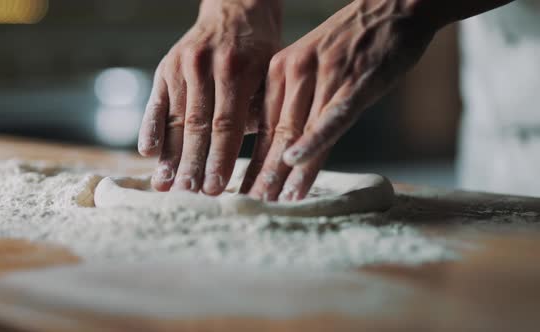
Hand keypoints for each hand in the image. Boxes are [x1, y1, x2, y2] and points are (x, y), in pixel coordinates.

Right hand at [138, 0, 280, 194]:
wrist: (235, 10)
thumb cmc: (260, 51)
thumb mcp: (270, 75)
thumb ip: (258, 111)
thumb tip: (255, 158)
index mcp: (237, 69)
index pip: (226, 124)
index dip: (219, 159)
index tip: (215, 189)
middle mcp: (205, 66)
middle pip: (196, 126)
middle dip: (192, 165)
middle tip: (187, 195)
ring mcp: (181, 66)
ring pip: (175, 119)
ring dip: (169, 155)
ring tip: (164, 185)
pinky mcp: (165, 68)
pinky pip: (155, 103)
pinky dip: (150, 128)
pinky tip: (146, 153)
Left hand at [241, 0, 435, 200]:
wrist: (393, 6)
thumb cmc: (355, 44)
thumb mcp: (315, 67)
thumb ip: (299, 100)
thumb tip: (285, 142)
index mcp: (280, 71)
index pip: (263, 126)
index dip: (254, 162)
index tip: (244, 189)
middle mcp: (294, 73)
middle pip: (275, 133)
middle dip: (262, 174)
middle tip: (249, 204)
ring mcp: (323, 77)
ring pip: (298, 130)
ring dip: (284, 170)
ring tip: (273, 200)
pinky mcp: (353, 82)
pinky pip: (330, 117)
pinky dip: (313, 141)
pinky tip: (296, 162)